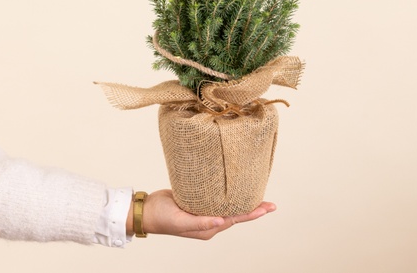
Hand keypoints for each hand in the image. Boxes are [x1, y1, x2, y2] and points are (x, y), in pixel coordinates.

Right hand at [126, 189, 275, 239]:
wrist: (147, 210)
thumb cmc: (162, 218)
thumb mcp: (181, 221)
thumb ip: (200, 223)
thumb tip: (221, 222)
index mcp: (209, 229)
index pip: (236, 219)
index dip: (253, 213)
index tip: (268, 208)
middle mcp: (210, 222)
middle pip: (236, 214)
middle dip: (253, 208)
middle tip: (270, 203)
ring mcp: (204, 212)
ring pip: (228, 206)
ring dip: (242, 201)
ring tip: (256, 195)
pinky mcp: (198, 201)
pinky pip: (217, 199)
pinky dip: (228, 194)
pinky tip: (233, 188)